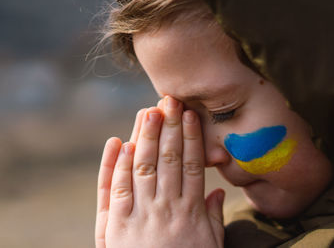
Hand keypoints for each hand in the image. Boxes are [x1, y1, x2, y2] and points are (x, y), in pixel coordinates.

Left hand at [95, 96, 224, 247]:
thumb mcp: (209, 247)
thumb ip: (214, 218)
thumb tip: (218, 190)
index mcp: (191, 212)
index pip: (193, 165)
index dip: (191, 138)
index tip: (191, 115)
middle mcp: (166, 207)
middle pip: (168, 159)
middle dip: (169, 127)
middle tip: (170, 100)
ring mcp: (139, 214)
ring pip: (142, 167)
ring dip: (144, 137)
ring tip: (148, 111)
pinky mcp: (116, 224)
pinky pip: (116, 188)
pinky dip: (116, 165)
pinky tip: (119, 143)